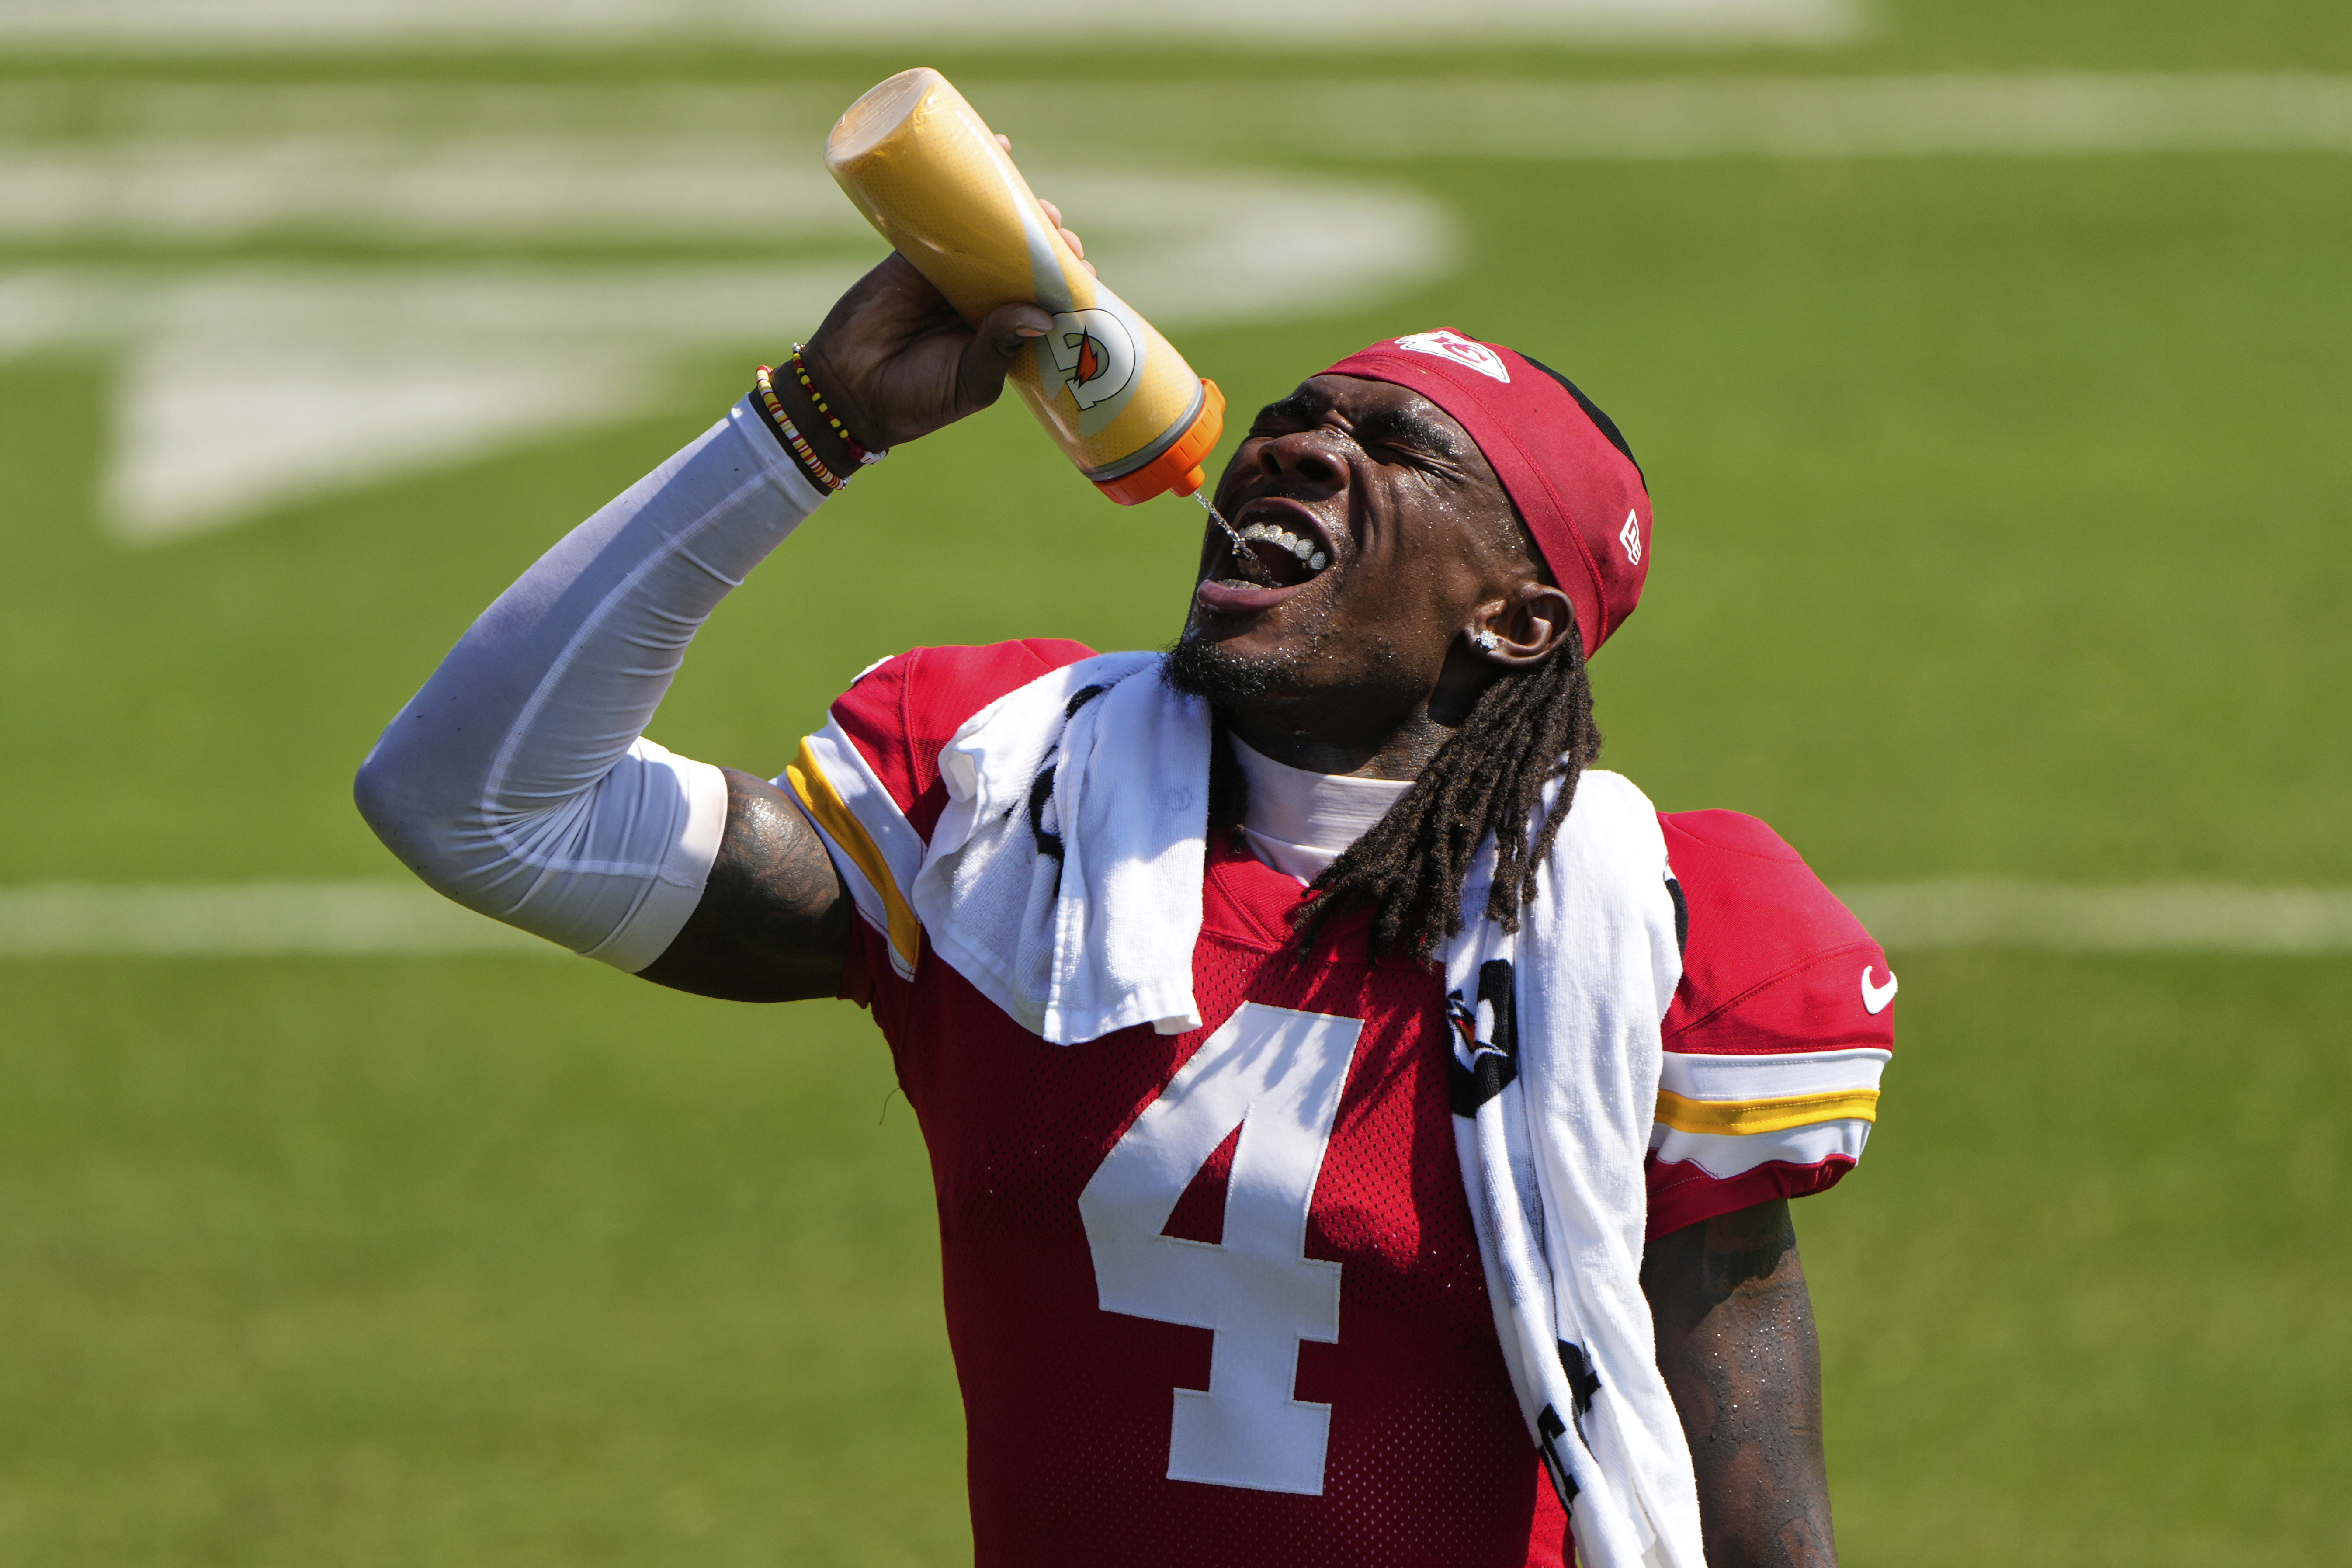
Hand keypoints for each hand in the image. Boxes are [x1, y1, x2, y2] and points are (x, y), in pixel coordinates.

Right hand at [798, 138, 1096, 451]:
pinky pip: (944, 214)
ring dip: (1019, 212)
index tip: (1084, 271)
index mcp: (1005, 335)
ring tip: (1041, 206)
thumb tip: (1044, 315)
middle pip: (1025, 259)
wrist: (849, 391)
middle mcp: (983, 300)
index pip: (1046, 300)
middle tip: (1061, 236)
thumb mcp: (971, 381)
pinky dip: (967, 186)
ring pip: (992, 232)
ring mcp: (951, 273)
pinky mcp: (916, 253)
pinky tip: (995, 157)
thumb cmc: (918, 401)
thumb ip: (1001, 347)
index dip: (1068, 282)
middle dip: (1050, 243)